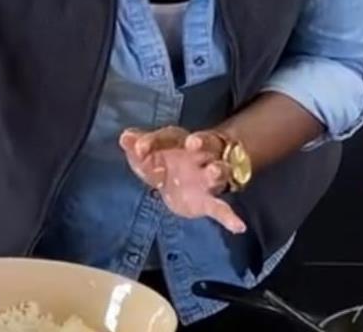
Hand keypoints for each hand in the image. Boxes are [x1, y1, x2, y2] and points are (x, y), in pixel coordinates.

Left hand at [119, 127, 246, 234]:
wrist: (181, 184)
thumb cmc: (162, 161)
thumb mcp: (146, 153)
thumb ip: (136, 146)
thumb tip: (124, 138)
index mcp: (177, 141)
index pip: (167, 137)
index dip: (152, 141)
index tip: (139, 148)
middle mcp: (197, 155)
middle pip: (204, 144)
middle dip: (200, 142)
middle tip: (192, 143)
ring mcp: (205, 177)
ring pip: (217, 171)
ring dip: (216, 171)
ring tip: (216, 172)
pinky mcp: (209, 200)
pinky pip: (222, 207)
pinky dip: (230, 217)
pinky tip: (238, 226)